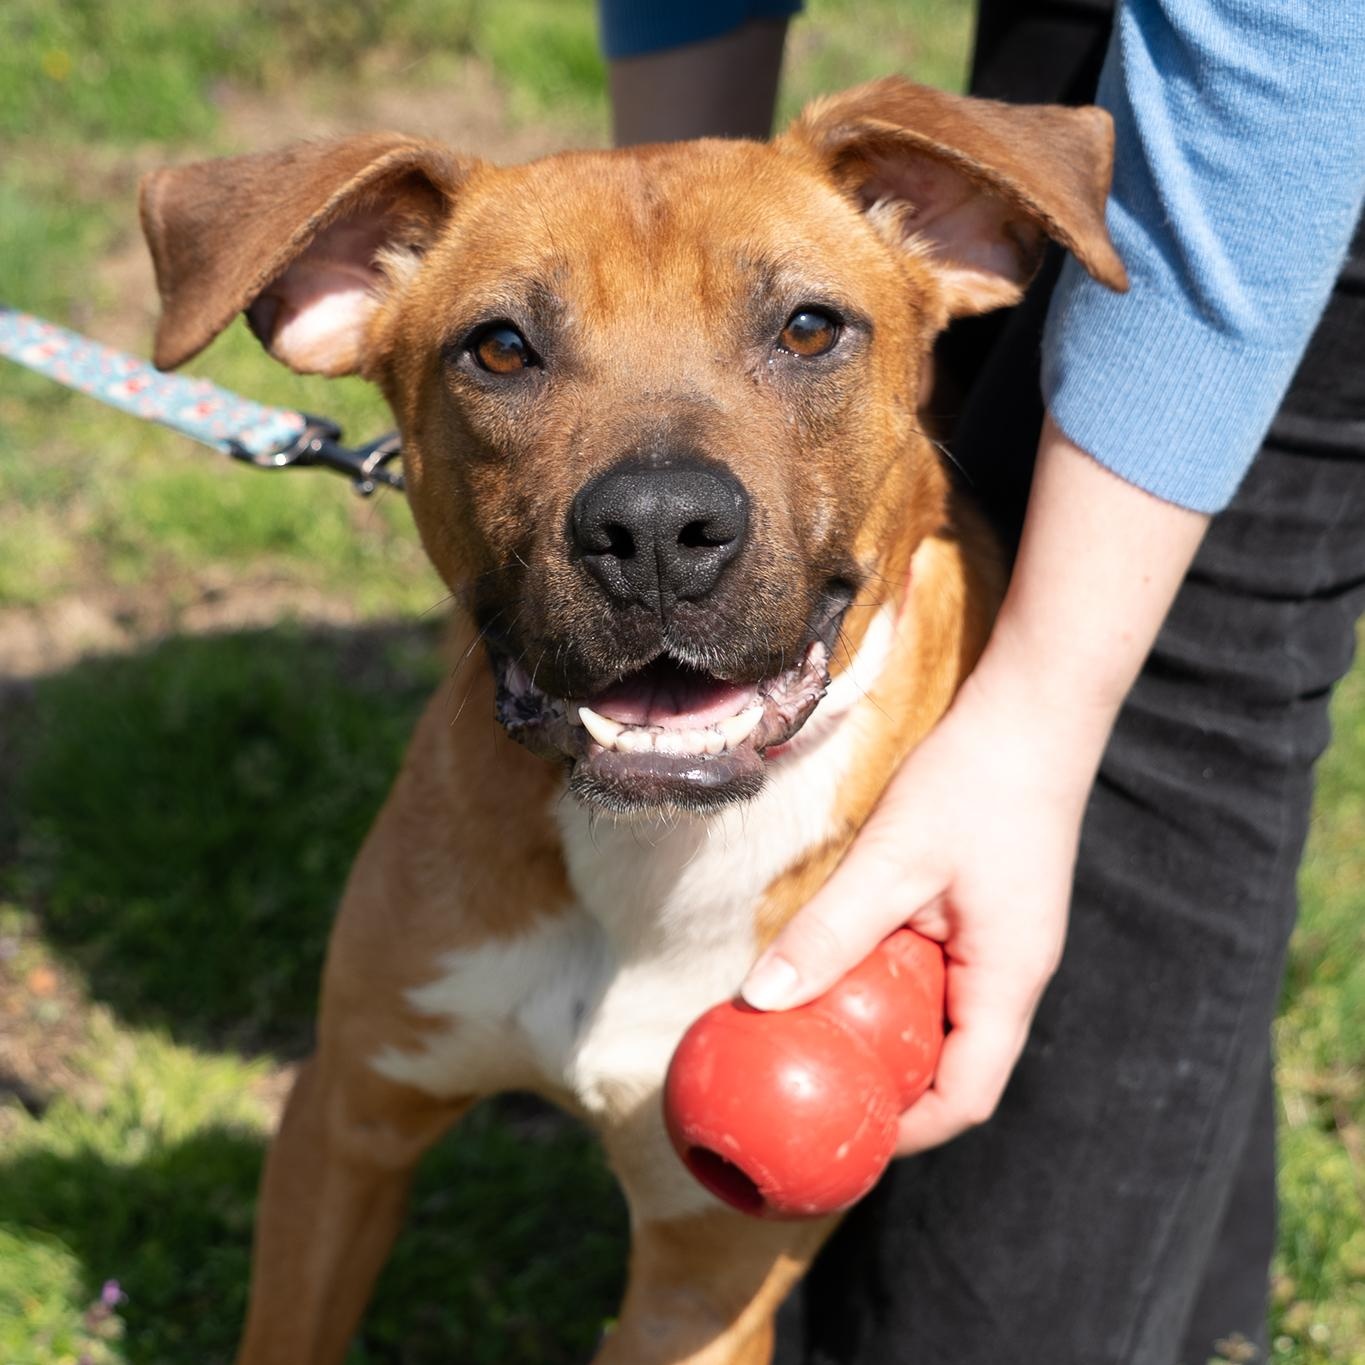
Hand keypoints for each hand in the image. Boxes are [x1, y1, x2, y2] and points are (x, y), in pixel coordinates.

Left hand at [741, 658, 1095, 1154]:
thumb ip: (829, 930)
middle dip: (885, 1088)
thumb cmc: (975, 783)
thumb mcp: (892, 859)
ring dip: (882, 1032)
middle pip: (953, 1067)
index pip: (966, 1096)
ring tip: (813, 1033)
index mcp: (1007, 981)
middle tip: (809, 1086)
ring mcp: (1001, 945)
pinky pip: (937, 975)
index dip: (906, 1131)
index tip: (838, 1135)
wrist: (1033, 712)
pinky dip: (890, 986)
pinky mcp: (984, 915)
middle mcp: (1011, 976)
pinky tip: (841, 966)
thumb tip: (758, 1000)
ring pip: (940, 1019)